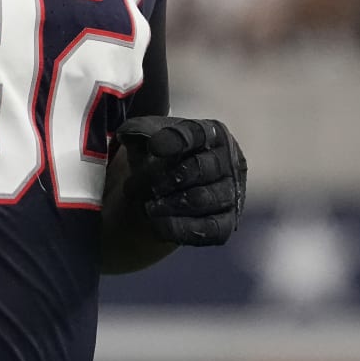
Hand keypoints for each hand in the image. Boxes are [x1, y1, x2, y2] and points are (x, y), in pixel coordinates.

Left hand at [110, 116, 247, 245]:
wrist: (166, 194)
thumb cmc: (161, 158)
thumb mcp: (146, 140)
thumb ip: (138, 131)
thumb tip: (127, 133)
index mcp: (212, 134)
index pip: (196, 134)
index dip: (174, 140)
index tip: (153, 147)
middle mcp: (229, 161)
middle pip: (196, 168)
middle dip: (158, 179)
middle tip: (131, 187)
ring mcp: (231, 193)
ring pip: (200, 199)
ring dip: (166, 204)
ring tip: (144, 206)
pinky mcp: (227, 223)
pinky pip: (209, 229)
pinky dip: (180, 228)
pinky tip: (157, 224)